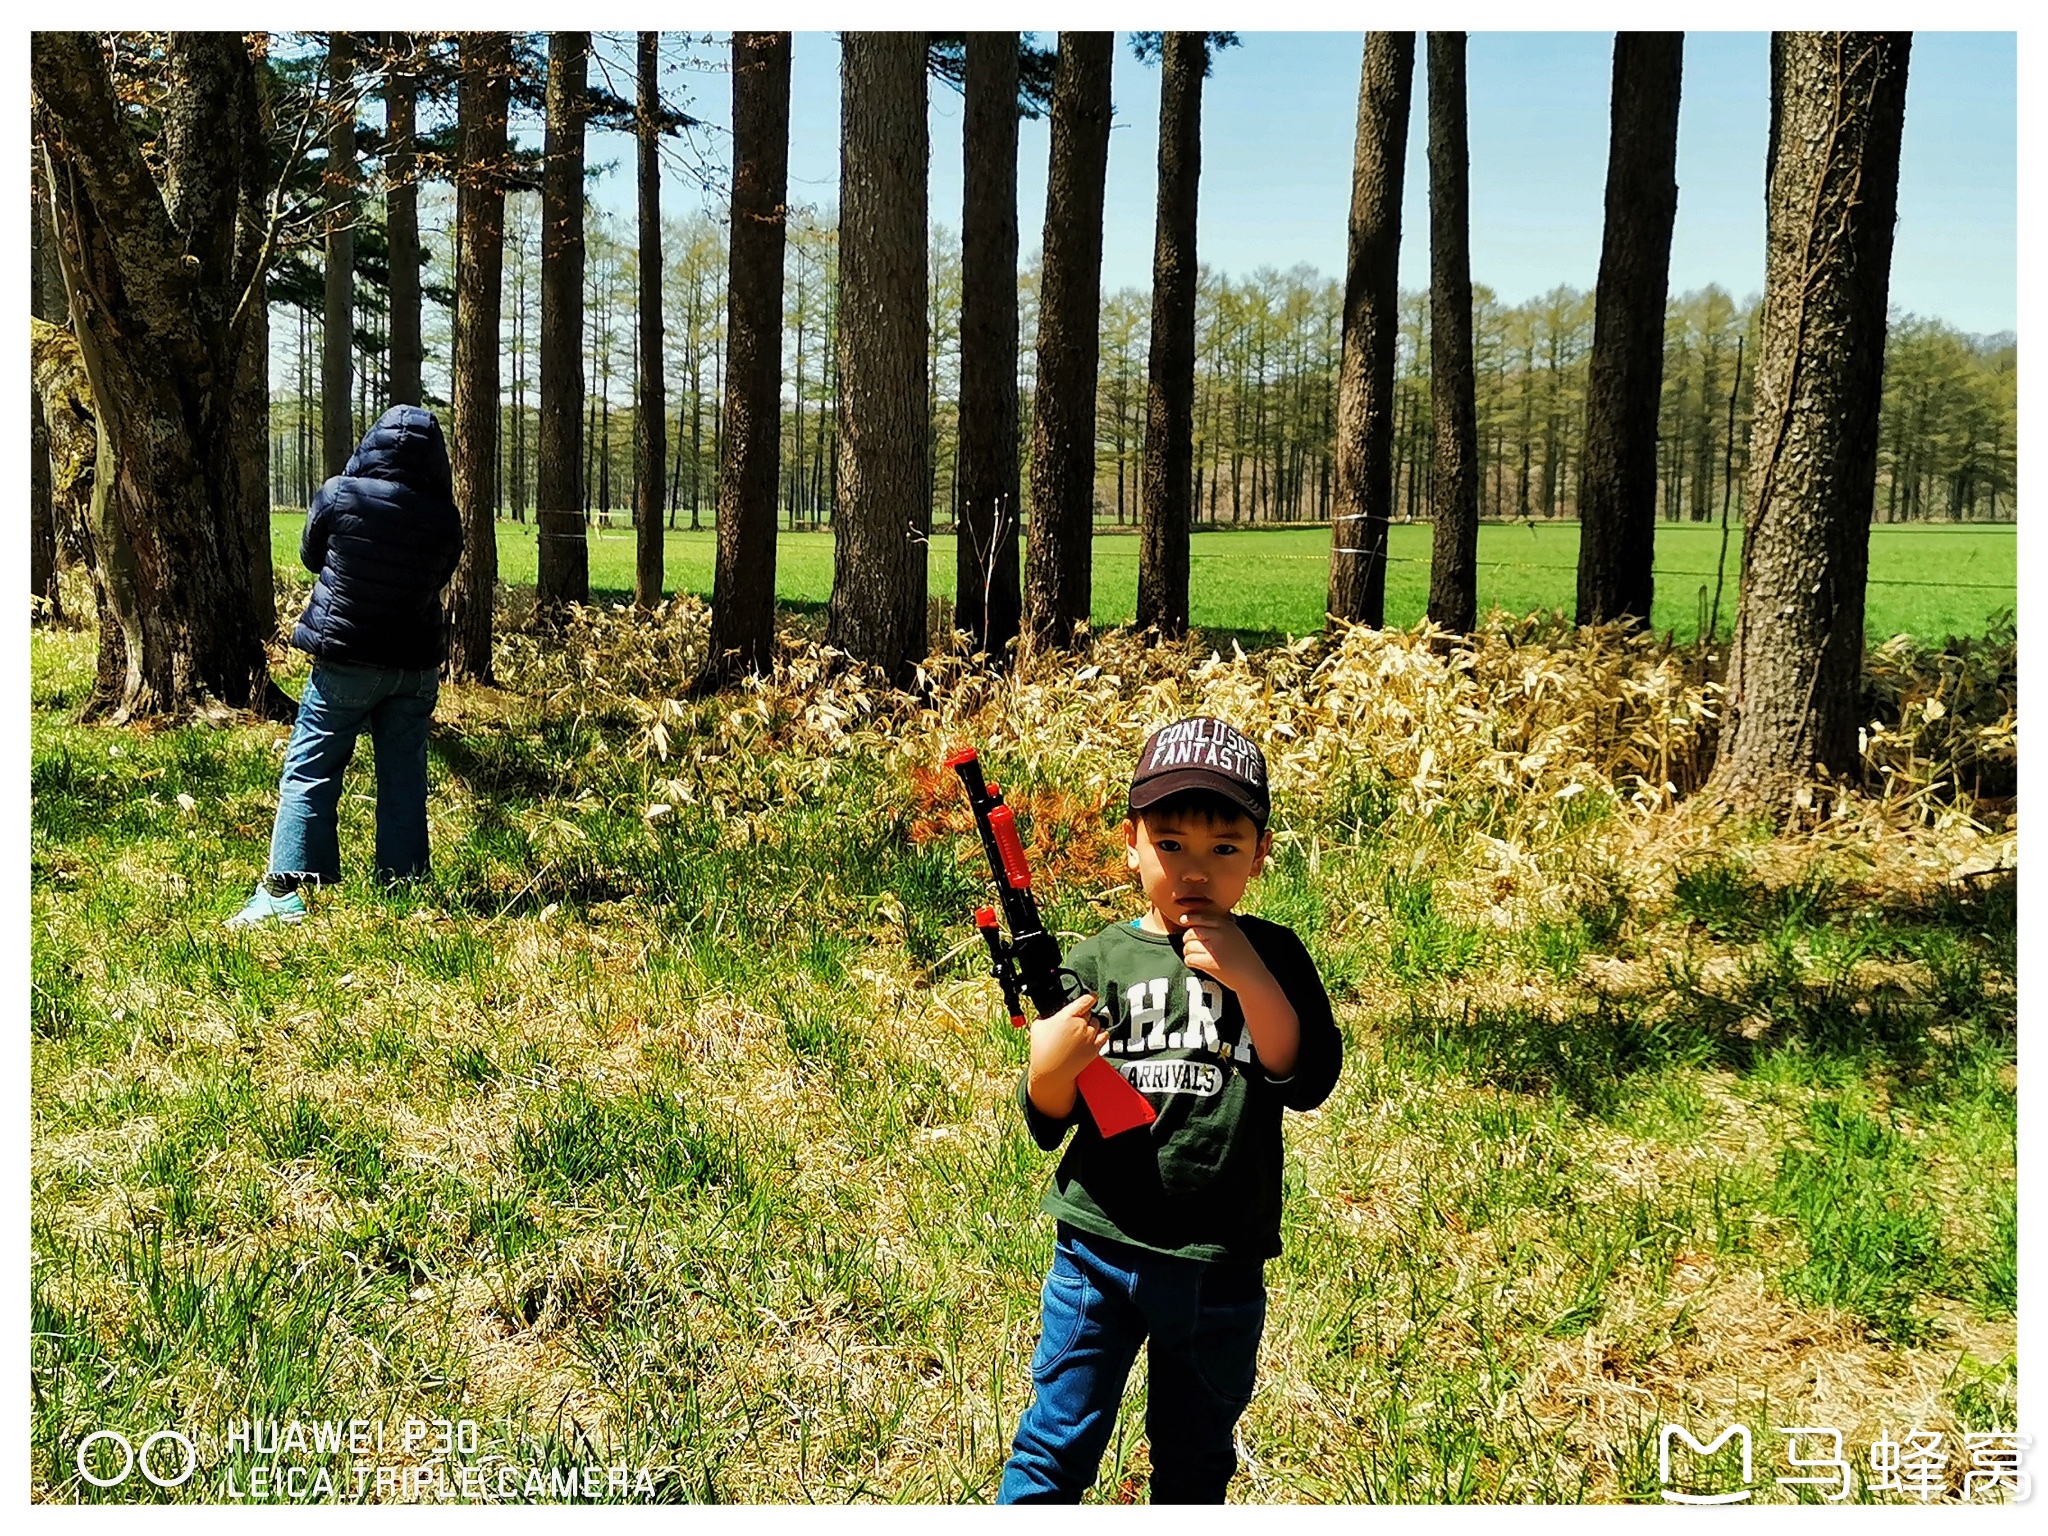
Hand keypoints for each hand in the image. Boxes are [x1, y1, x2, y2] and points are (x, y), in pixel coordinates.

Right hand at [1026, 991, 1105, 1117]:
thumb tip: (1053, 1014)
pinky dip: (1101, 1034)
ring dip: (1091, 1025)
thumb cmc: (1042, 1051)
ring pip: (1097, 1023)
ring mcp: (1089, 1037)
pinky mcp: (1095, 1048)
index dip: (1090, 997)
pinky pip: (1105, 1035)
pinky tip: (1094, 1035)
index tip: (1092, 996)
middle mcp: (1081, 1025)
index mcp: (1067, 1016)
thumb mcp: (1038, 1026)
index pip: (1086, 1000)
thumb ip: (1047, 1015)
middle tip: (1074, 1023)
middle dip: (1083, 1015)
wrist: (1050, 1072)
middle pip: (1090, 1012)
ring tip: (1081, 1032)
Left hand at [1175, 912, 1263, 992]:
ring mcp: (1214, 947)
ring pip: (1188, 946)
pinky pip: (1189, 959)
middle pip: (1191, 932)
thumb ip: (1220, 927)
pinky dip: (1190, 962)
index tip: (1183, 920)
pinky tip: (1197, 964)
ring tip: (1197, 957)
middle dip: (1188, 940)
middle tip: (1193, 947)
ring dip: (1188, 952)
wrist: (1253, 976)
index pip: (1201, 918)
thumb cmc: (1243, 957)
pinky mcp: (1209, 962)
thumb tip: (1196, 920)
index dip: (1190, 919)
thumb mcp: (1236, 935)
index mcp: (1226, 925)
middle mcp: (1220, 933)